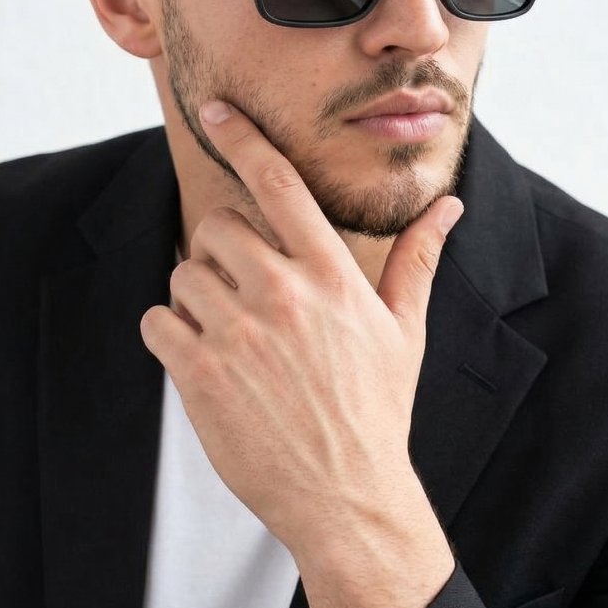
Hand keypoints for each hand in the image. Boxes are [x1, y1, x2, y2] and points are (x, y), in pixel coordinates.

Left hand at [138, 99, 463, 558]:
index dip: (242, 138)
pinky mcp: (201, 374)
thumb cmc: (377, 410)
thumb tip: (450, 205)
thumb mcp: (405, 330)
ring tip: (229, 334)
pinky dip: (169, 334)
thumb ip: (418, 259)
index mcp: (331, 275)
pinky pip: (157, 321)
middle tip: (243, 292)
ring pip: (183, 274)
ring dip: (196, 297)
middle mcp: (283, 294)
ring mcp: (238, 333)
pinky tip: (203, 359)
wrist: (347, 496)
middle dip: (222, 253)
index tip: (215, 110)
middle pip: (217, 227)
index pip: (279, 183)